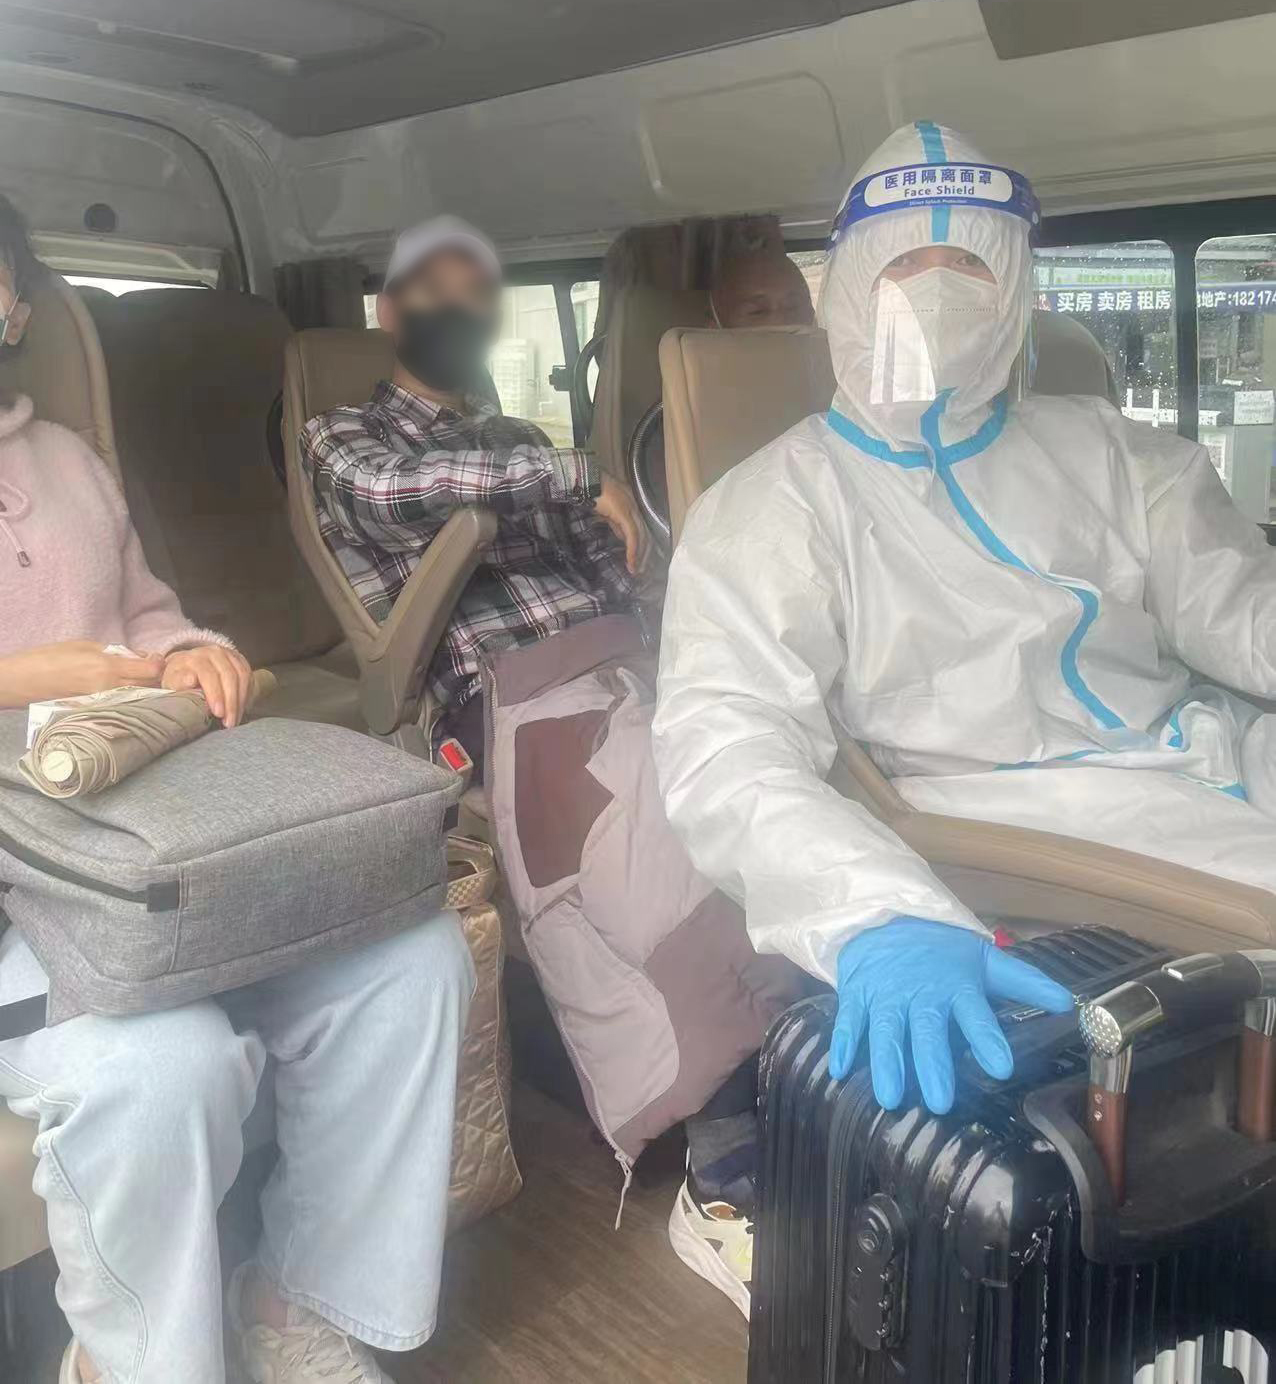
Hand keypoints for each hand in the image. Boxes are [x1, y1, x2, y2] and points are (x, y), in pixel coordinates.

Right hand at [0, 640, 164, 708]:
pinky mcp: (98, 710)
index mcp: (108, 667)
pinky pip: (123, 704)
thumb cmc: (51, 657)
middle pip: (149, 687)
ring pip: (138, 697)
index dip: (160, 664)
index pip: (149, 670)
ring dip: (147, 690)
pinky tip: (134, 694)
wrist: (24, 681)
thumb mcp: (85, 645)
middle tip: (158, 672)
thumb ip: (115, 651)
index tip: (160, 659)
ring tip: (148, 683)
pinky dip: (133, 699)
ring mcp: (105, 702)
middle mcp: (110, 688)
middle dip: (158, 679)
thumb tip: (139, 656)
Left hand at [162, 646, 252, 726]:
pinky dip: (246, 696)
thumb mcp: (170, 682)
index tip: (217, 713)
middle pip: (228, 676)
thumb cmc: (179, 680)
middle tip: (228, 722)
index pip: (208, 674)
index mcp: (194, 657)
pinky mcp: (240, 661)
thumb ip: (175, 681)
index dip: (214, 694)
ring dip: (240, 701)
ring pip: (242, 677)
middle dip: (230, 702)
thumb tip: (190, 679)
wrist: (189, 667)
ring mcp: (229, 655)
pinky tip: (240, 710)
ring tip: (234, 720)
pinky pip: (249, 678)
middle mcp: (213, 652)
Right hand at [594, 476, 650, 576]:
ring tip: (636, 570)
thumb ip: (616, 523)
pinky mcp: (625, 514)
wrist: (587, 479)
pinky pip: (633, 536)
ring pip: (642, 537)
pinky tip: (631, 562)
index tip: (640, 560)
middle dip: (644, 554)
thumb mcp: (606, 511)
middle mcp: (635, 507)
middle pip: (645, 534)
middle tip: (641, 569)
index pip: (641, 529)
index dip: (642, 546)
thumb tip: (622, 537)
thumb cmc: (592, 491)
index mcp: (632, 505)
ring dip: (639, 556)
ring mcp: (632, 510)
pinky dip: (633, 550)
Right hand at [828, 918, 1073, 1113]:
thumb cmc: (940, 950)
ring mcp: (885, 994)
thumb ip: (1025, 983)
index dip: (987, 1038)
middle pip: (926, 1029)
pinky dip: (844, 1044)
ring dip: (887, 1062)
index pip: (975, 1013)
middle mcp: (920, 993)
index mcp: (956, 986)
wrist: (885, 918)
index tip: (1000, 1066)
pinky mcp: (856, 996)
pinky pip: (848, 1020)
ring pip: (885, 1030)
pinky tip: (841, 1071)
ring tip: (891, 1097)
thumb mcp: (985, 960)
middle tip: (940, 1101)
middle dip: (932, 1063)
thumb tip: (1070, 1005)